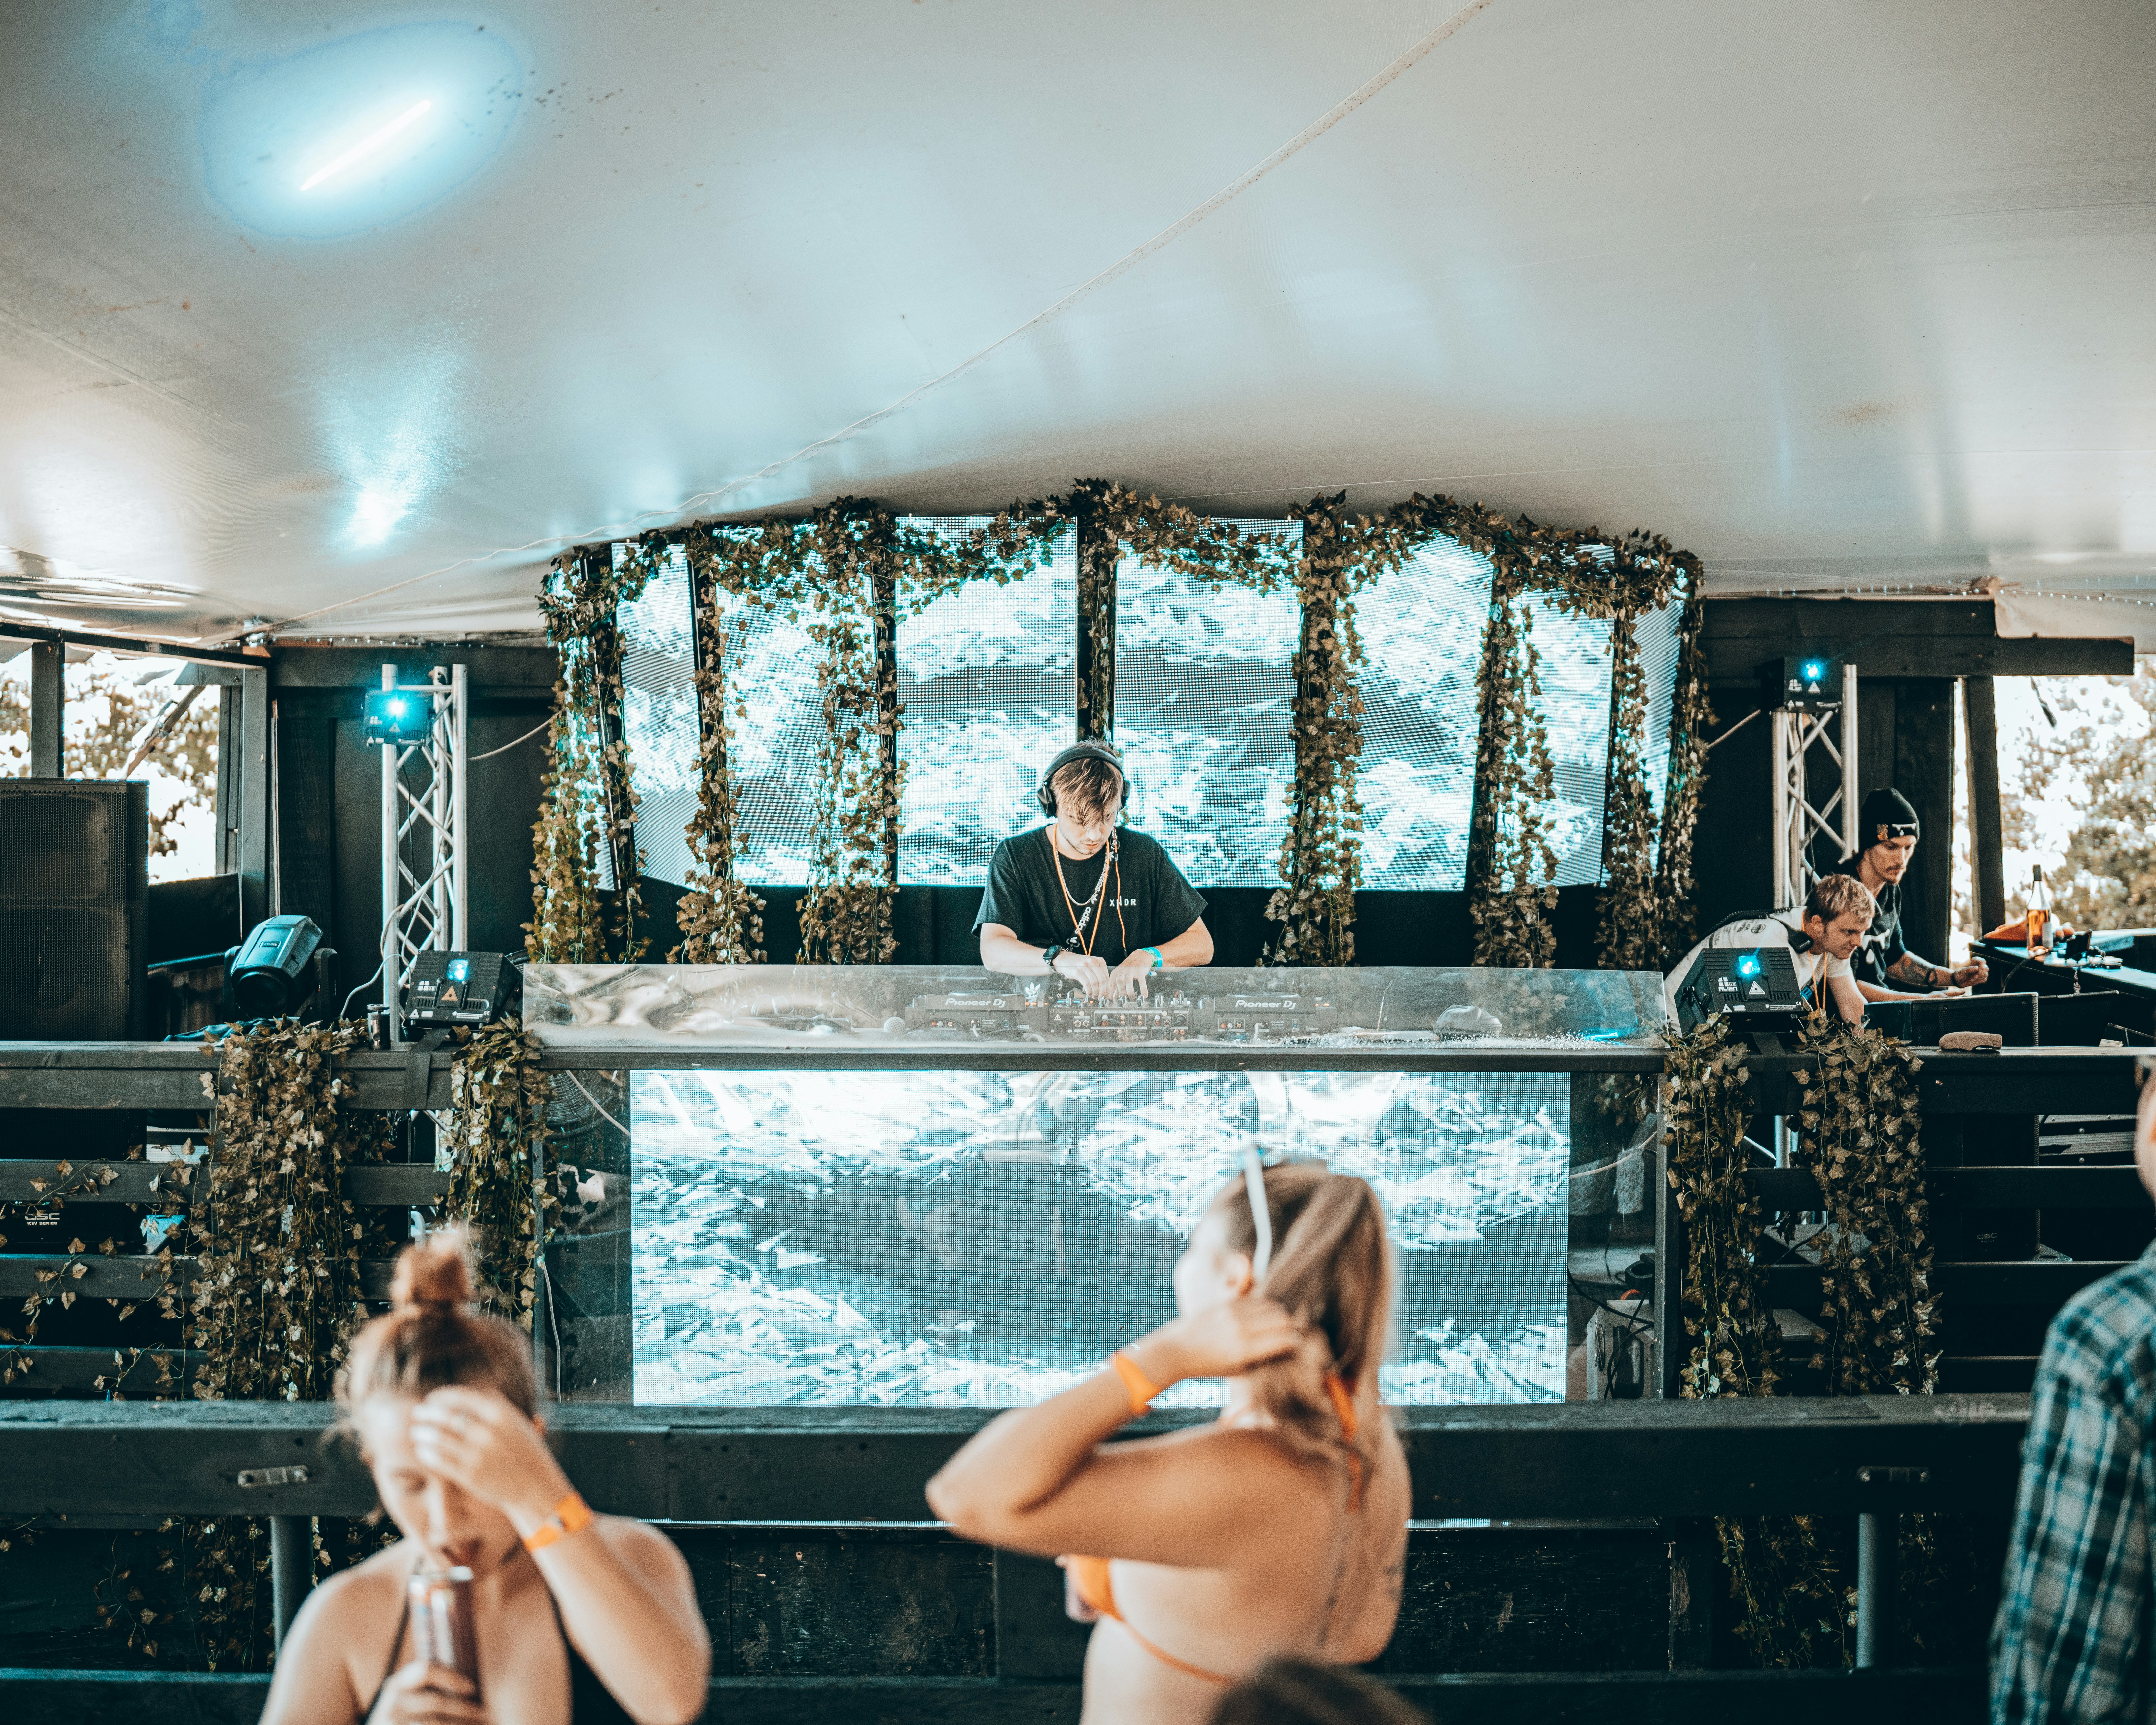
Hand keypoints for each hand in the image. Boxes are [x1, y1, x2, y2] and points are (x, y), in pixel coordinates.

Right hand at [367, 1660, 487, 1724]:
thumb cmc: (401, 1719)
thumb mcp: (405, 1700)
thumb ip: (426, 1689)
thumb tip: (471, 1689)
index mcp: (395, 1686)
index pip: (425, 1670)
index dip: (451, 1677)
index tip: (472, 1688)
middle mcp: (392, 1705)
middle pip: (437, 1702)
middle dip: (467, 1710)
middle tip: (487, 1714)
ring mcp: (396, 1723)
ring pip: (438, 1723)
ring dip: (463, 1723)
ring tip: (484, 1724)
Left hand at [408, 1386, 570, 1531]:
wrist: (534, 1487)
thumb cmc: (526, 1453)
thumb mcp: (518, 1423)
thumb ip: (498, 1405)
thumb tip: (477, 1390)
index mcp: (501, 1414)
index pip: (461, 1397)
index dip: (441, 1396)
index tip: (431, 1397)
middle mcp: (488, 1432)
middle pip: (446, 1416)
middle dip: (427, 1412)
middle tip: (417, 1412)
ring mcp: (478, 1454)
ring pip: (439, 1438)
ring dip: (423, 1433)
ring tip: (416, 1431)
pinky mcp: (470, 1475)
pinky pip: (440, 1460)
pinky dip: (427, 1453)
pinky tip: (422, 1450)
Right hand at [1051, 951, 1109, 995]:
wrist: (1065, 959)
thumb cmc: (1080, 965)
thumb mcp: (1092, 966)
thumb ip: (1099, 976)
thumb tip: (1106, 990)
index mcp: (1100, 961)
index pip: (1107, 977)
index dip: (1107, 988)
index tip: (1107, 995)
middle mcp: (1093, 962)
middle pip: (1102, 981)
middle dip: (1102, 992)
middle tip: (1101, 997)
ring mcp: (1085, 966)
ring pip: (1095, 983)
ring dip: (1095, 992)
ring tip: (1094, 996)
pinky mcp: (1077, 971)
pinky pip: (1086, 984)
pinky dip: (1089, 991)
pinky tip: (1089, 993)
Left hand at [1099, 952, 1156, 1000]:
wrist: (1140, 956)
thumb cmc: (1129, 968)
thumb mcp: (1121, 974)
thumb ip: (1117, 985)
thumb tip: (1113, 997)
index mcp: (1116, 972)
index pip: (1111, 984)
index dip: (1112, 993)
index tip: (1113, 1000)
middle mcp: (1123, 971)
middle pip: (1119, 981)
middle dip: (1121, 992)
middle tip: (1123, 1000)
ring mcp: (1132, 970)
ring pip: (1128, 981)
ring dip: (1130, 991)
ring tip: (1132, 998)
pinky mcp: (1140, 971)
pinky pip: (1141, 981)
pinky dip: (1143, 989)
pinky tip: (1144, 995)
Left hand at [1132, 1296, 1303, 1386]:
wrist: (1177, 1349)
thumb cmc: (1209, 1366)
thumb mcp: (1238, 1372)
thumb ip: (1263, 1361)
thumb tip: (1286, 1350)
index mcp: (1244, 1349)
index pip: (1284, 1339)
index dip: (1296, 1342)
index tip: (1297, 1345)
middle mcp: (1240, 1327)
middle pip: (1282, 1318)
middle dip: (1291, 1327)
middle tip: (1291, 1333)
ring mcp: (1232, 1311)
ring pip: (1271, 1305)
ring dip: (1279, 1314)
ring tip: (1279, 1324)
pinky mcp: (1226, 1301)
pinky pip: (1255, 1299)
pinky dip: (1264, 1307)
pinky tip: (1263, 1316)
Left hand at [1951, 959, 1989, 986]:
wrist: (1958, 981)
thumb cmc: (1959, 974)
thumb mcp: (1962, 971)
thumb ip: (1969, 969)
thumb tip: (1977, 967)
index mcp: (1974, 962)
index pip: (1983, 961)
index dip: (1982, 965)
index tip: (1978, 970)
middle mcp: (1979, 966)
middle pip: (1986, 968)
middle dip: (1981, 973)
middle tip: (1974, 976)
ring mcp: (1981, 972)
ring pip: (1986, 974)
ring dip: (1979, 978)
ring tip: (1971, 979)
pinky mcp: (1981, 978)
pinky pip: (1984, 979)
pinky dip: (1979, 981)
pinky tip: (1973, 981)